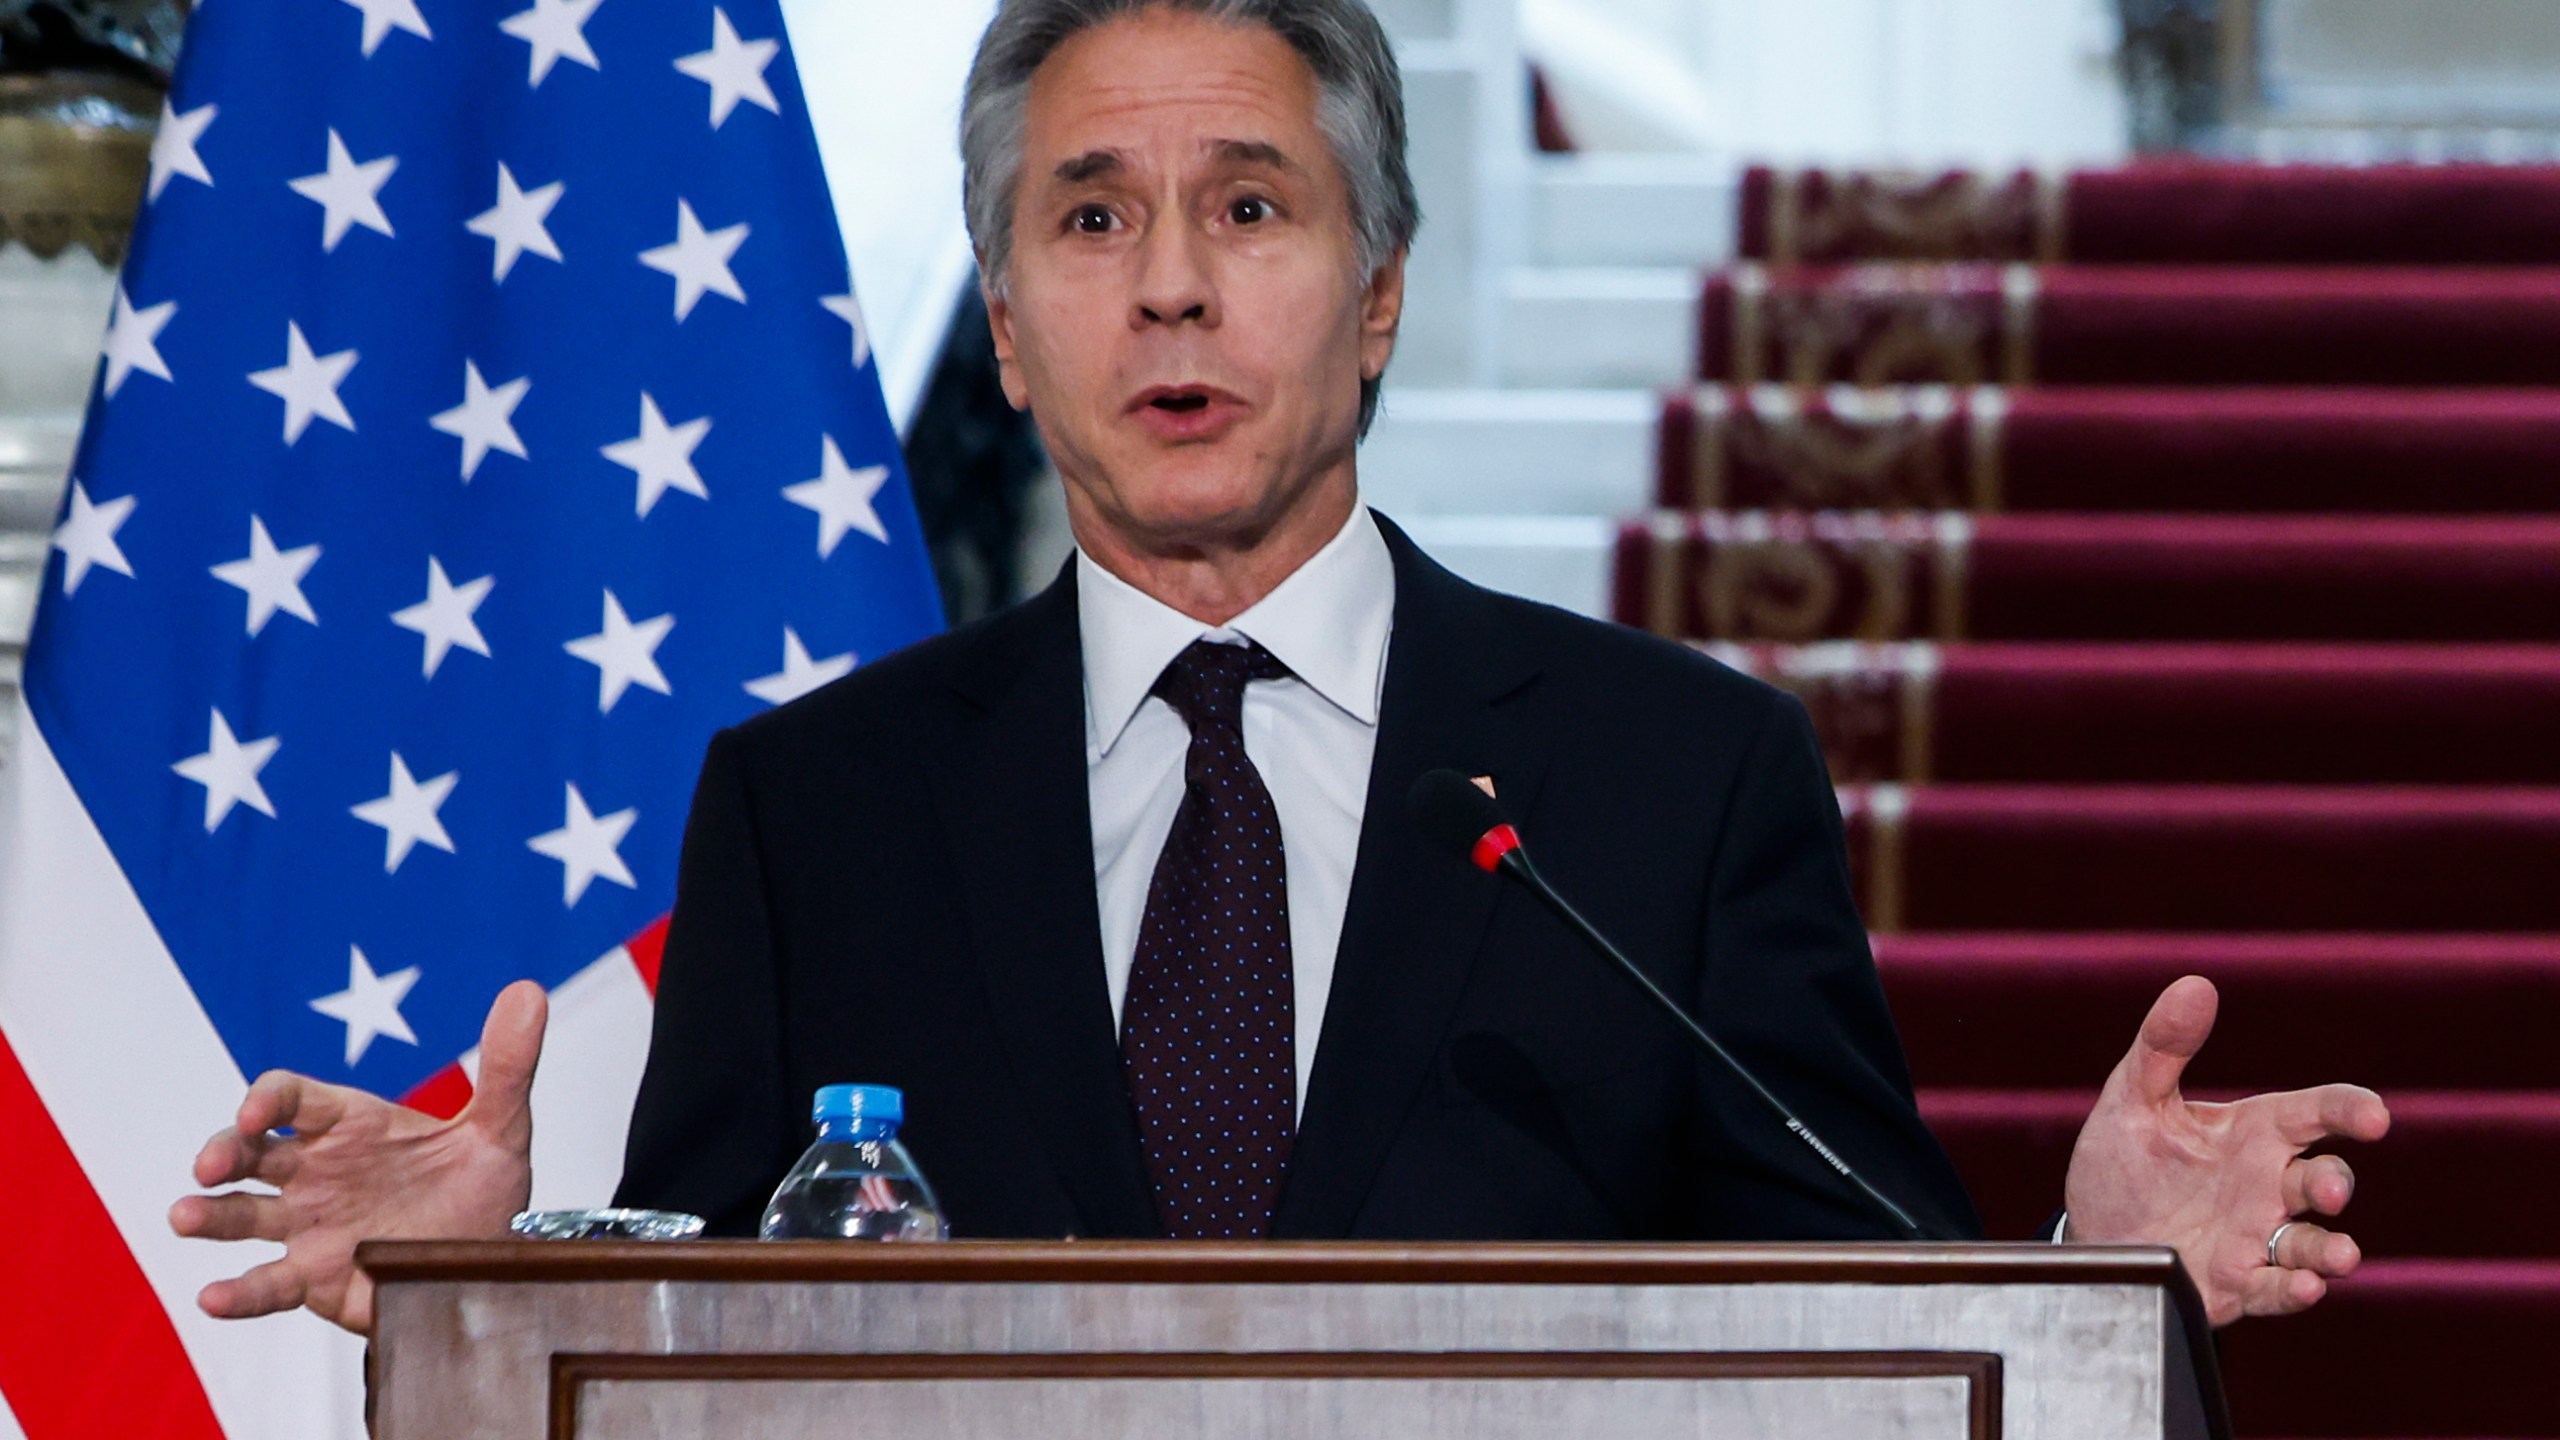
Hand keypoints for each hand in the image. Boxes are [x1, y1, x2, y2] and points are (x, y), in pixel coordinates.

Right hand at [168, 980, 546, 1332]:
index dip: (266, 1100)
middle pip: (251, 1151)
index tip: (257, 1113)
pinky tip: (213, 1296)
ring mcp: (310, 1225)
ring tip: (185, 1216)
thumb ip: (507, 1066)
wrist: (491, 1261)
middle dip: (223, 1152)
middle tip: (210, 1166)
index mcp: (350, 1125)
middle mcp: (317, 1171)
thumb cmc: (481, 1187)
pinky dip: (238, 1292)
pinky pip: (267, 1285)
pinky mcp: (315, 1278)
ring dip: (210, 1215)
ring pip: (244, 1215)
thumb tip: (528, 992)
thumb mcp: (500, 1128)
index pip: (292, 1099)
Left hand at [2061, 975, 2390, 1327]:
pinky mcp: (2236, 1284)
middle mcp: (2265, 1187)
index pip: (2315, 1113)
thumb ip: (2163, 1047)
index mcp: (2252, 1134)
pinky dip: (2294, 1290)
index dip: (2350, 1110)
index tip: (2375, 1115)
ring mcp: (2256, 1239)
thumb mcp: (2133, 1100)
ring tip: (2340, 1255)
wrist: (2091, 1237)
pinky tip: (2305, 1287)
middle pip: (2325, 1180)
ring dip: (2332, 1251)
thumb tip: (2195, 984)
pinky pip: (2277, 1290)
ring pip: (2315, 1244)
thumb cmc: (2123, 1165)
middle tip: (2327, 1187)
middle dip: (2335, 1183)